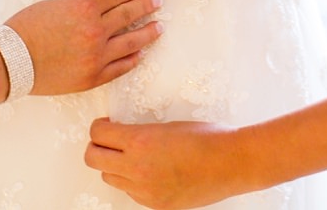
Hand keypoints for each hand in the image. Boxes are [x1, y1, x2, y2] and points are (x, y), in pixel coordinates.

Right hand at [5, 0, 160, 95]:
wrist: (14, 59)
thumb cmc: (28, 26)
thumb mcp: (54, 3)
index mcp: (84, 7)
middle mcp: (95, 30)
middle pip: (128, 15)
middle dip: (146, 6)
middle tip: (158, 1)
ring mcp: (97, 55)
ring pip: (131, 42)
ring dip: (147, 33)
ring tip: (159, 27)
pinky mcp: (94, 76)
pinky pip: (121, 67)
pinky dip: (133, 59)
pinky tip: (141, 54)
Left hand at [86, 119, 247, 206]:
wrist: (232, 163)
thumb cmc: (204, 138)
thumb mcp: (163, 126)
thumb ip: (136, 133)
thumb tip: (117, 135)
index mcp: (139, 141)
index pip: (97, 134)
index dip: (99, 127)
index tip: (107, 125)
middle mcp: (138, 168)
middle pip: (93, 159)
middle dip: (97, 147)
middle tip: (110, 141)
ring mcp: (148, 191)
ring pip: (110, 178)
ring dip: (114, 167)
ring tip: (132, 157)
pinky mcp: (158, 206)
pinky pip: (131, 193)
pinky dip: (133, 183)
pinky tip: (149, 172)